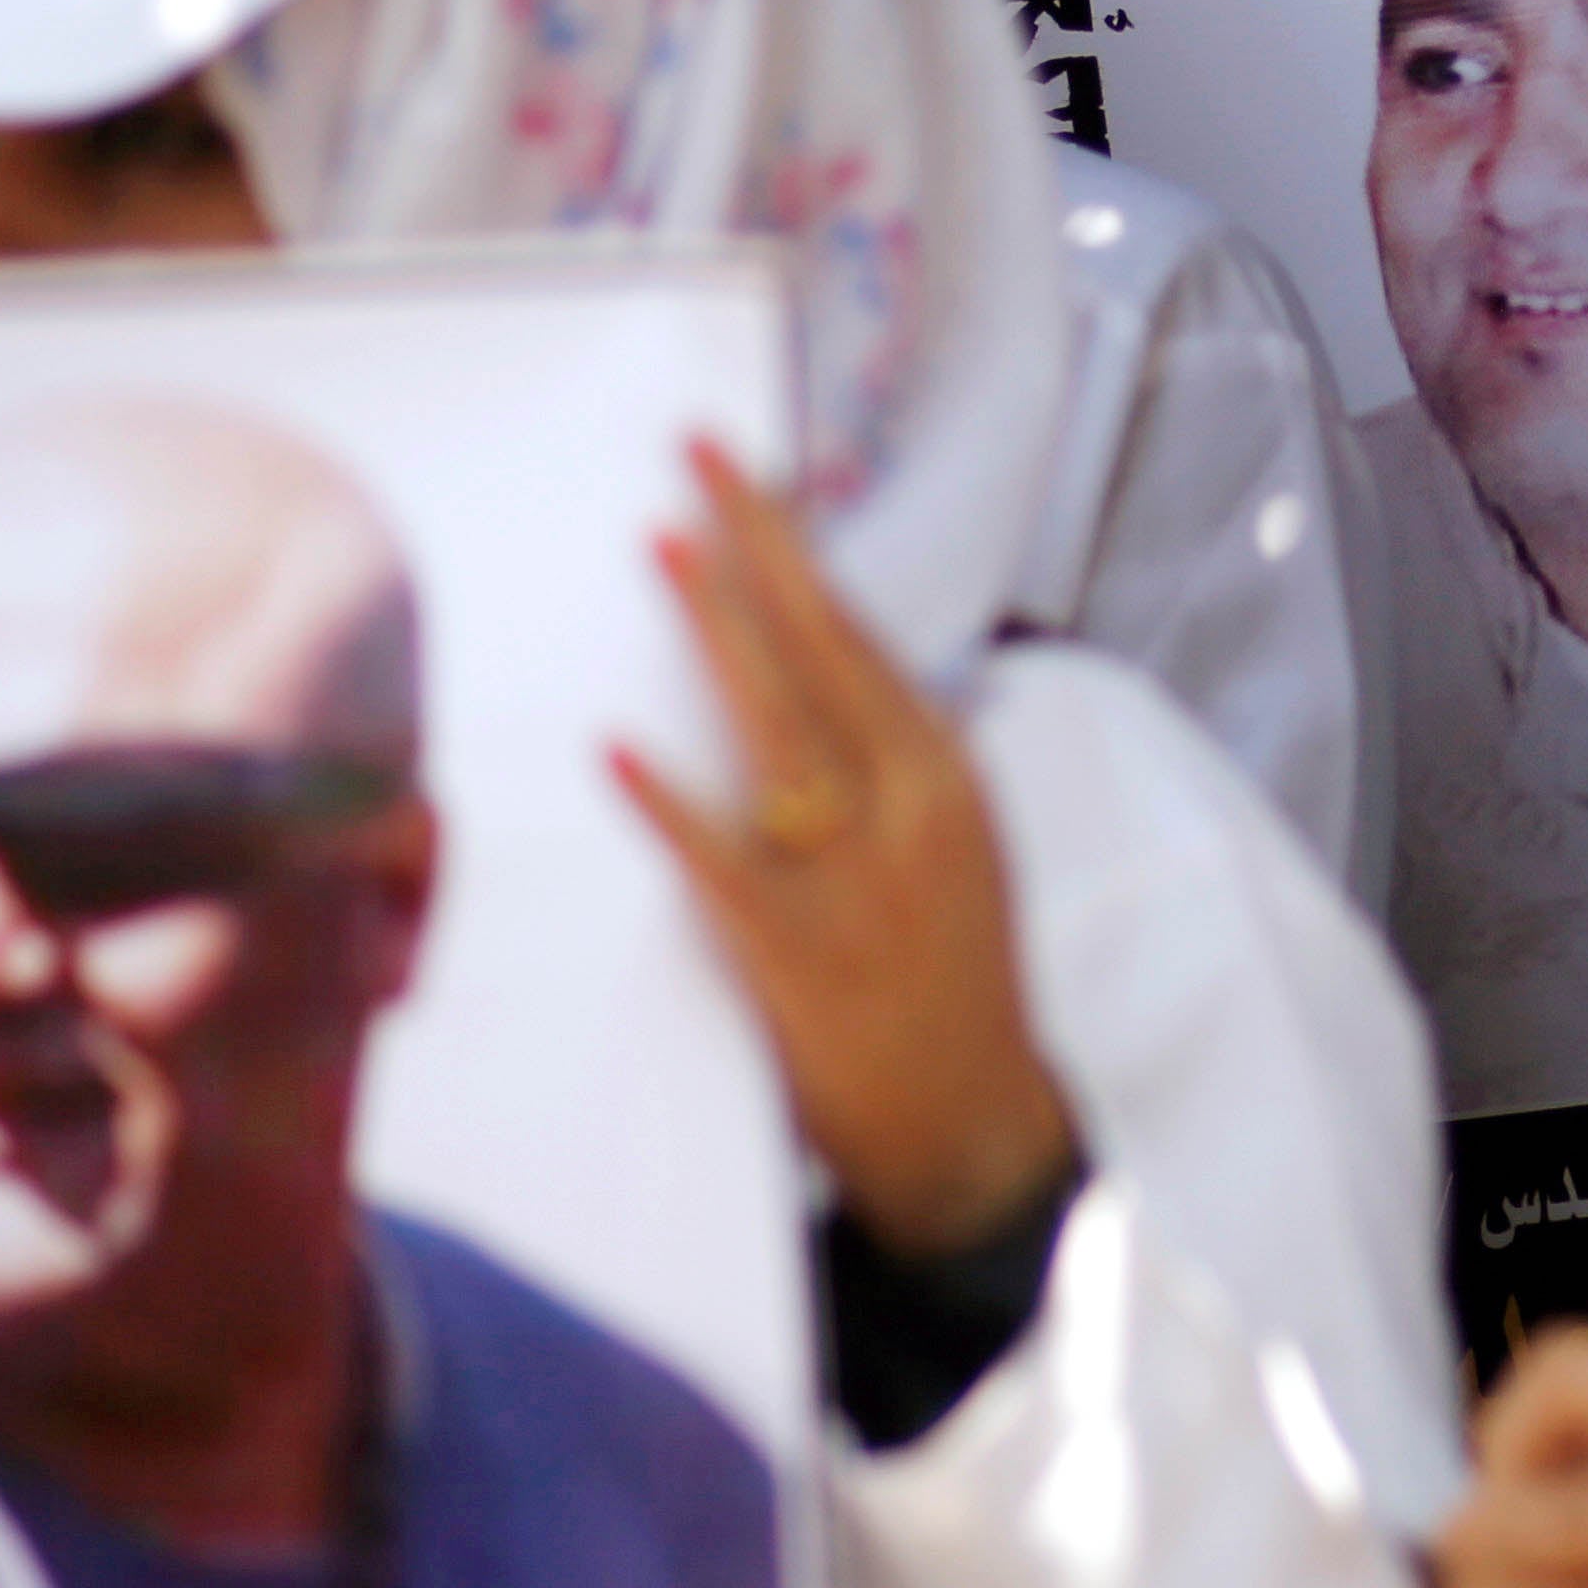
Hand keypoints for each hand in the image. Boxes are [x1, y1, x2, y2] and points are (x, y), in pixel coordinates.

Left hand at [613, 440, 1073, 1258]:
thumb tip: (835, 670)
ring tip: (665, 545)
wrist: (970, 1133)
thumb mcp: (959, 854)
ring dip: (719, 630)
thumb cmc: (955, 982)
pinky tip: (617, 748)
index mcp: (949, 780)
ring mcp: (852, 881)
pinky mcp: (792, 953)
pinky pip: (720, 861)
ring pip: (777, 729)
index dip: (805, 551)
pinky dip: (670, 803)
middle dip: (760, 542)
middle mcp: (910, 812)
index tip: (757, 474)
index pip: (867, 638)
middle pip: (827, 649)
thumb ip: (900, 767)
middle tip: (700, 453)